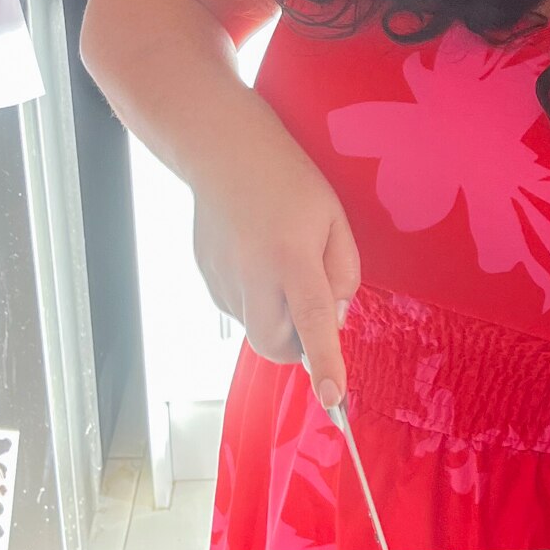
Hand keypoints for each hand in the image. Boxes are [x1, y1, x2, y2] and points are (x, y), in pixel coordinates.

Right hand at [188, 93, 360, 402]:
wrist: (223, 151)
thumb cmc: (289, 180)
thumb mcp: (334, 217)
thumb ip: (343, 272)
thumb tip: (334, 318)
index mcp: (292, 258)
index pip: (312, 322)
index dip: (325, 363)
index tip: (334, 398)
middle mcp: (254, 276)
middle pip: (276, 346)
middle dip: (298, 346)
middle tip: (311, 308)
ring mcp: (224, 280)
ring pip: (256, 330)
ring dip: (277, 319)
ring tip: (281, 266)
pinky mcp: (207, 277)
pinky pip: (238, 309)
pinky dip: (256, 300)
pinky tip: (257, 258)